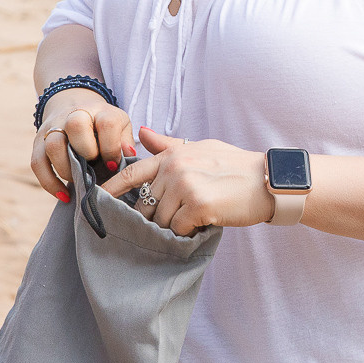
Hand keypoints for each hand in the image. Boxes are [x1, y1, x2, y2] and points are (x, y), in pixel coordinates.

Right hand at [29, 89, 134, 200]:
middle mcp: (74, 114)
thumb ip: (125, 141)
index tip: (114, 165)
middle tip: (93, 167)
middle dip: (87, 152)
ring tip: (79, 181)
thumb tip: (128, 156)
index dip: (112, 147)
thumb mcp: (120, 126)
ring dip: (68, 169)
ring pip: (53, 145)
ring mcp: (53, 128)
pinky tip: (64, 195)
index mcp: (99, 110)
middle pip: (75, 125)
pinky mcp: (38, 142)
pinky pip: (38, 164)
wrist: (73, 107)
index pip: (107, 123)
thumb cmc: (102, 125)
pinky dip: (50, 183)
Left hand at [111, 127, 277, 235]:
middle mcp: (174, 168)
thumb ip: (169, 146)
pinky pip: (178, 229)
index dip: (110, 190)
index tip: (95, 202)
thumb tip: (141, 132)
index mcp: (173, 155)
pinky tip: (204, 221)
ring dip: (174, 225)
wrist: (268, 181)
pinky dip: (188, 231)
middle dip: (155, 216)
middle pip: (145, 205)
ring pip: (161, 220)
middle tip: (173, 218)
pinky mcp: (198, 206)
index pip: (131, 173)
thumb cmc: (236, 166)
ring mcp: (185, 186)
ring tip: (194, 217)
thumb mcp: (201, 148)